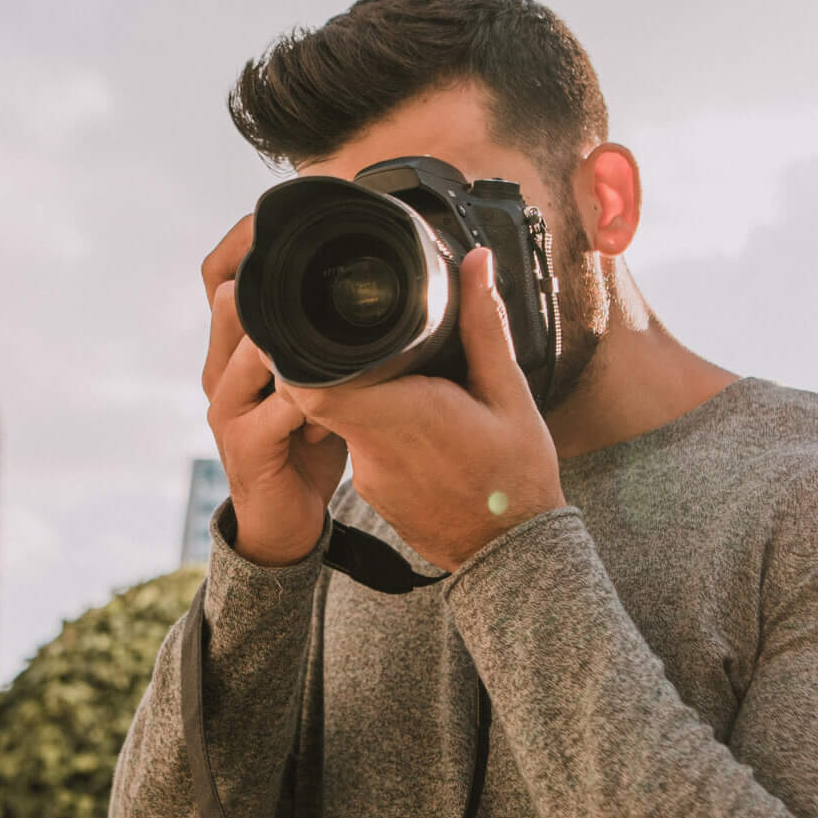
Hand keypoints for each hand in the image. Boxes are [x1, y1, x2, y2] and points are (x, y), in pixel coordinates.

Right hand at [202, 214, 347, 565]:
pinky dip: (315, 401)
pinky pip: (278, 408)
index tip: (292, 226)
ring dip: (302, 345)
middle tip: (340, 284)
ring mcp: (226, 406)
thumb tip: (369, 287)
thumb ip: (318, 336)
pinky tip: (339, 406)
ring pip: (254, 346)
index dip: (247, 243)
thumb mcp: (313, 379)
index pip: (219, 274)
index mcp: (232, 347)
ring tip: (346, 352)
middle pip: (230, 297)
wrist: (285, 522)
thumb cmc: (304, 444)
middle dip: (280, 287)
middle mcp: (219, 369)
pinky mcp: (243, 445)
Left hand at [281, 249, 562, 571]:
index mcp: (401, 415)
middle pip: (322, 393)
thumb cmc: (518, 476)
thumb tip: (474, 262)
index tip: (312, 324)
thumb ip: (483, 325)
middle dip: (334, 362)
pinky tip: (411, 425)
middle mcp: (373, 449)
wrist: (514, 556)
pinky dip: (376, 428)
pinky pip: (360, 447)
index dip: (300, 352)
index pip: (312, 382)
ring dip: (362, 396)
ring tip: (401, 381)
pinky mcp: (372, 495)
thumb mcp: (510, 393)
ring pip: (342, 419)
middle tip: (358, 337)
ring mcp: (368, 478)